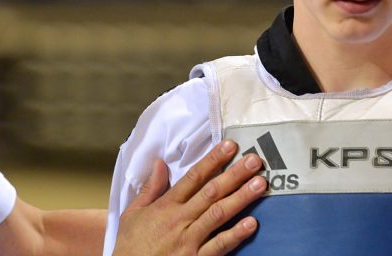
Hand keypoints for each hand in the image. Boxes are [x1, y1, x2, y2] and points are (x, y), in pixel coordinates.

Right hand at [112, 140, 265, 255]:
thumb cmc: (131, 246)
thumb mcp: (132, 213)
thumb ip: (150, 188)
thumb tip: (159, 163)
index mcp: (166, 206)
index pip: (193, 177)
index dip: (213, 160)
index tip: (229, 146)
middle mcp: (180, 220)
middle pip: (211, 192)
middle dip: (234, 174)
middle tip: (254, 161)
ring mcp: (189, 240)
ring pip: (219, 214)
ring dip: (241, 198)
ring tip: (260, 184)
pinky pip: (219, 246)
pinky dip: (236, 235)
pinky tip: (252, 223)